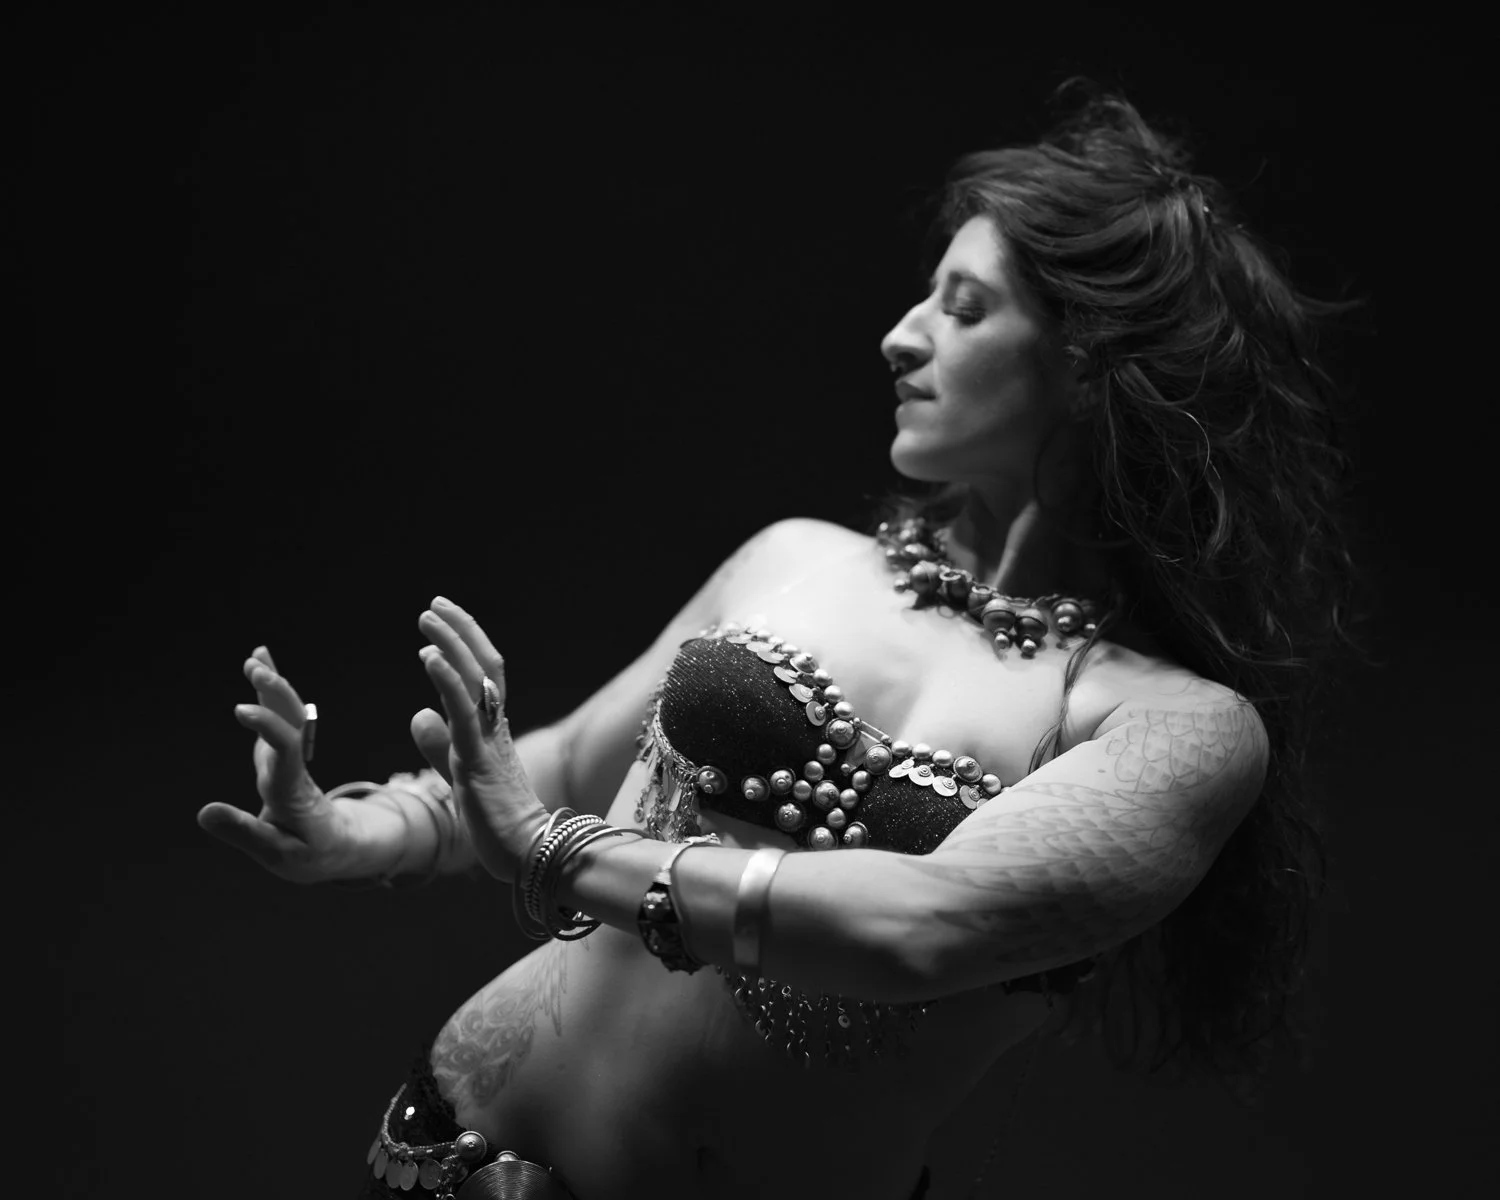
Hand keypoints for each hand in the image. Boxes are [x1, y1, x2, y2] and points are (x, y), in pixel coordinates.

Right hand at [198, 646, 366, 882]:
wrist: (339, 847)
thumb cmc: (309, 854)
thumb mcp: (277, 854)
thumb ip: (244, 833)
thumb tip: (205, 813)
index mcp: (293, 791)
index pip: (286, 752)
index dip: (269, 727)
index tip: (243, 710)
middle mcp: (293, 767)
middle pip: (292, 724)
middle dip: (276, 695)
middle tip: (257, 668)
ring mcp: (289, 758)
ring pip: (287, 716)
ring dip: (272, 687)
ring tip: (256, 659)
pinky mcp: (280, 755)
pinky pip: (276, 718)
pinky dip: (267, 692)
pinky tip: (258, 665)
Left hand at [412, 597, 547, 884]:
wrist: (525, 852)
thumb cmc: (497, 819)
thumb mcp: (461, 773)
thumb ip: (440, 744)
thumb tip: (418, 713)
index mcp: (493, 729)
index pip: (484, 673)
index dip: (465, 641)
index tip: (442, 616)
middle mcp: (495, 726)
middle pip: (484, 664)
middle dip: (460, 630)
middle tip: (435, 603)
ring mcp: (489, 740)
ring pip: (475, 679)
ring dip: (451, 643)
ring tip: (427, 617)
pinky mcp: (478, 758)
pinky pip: (463, 712)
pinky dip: (446, 679)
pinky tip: (428, 656)